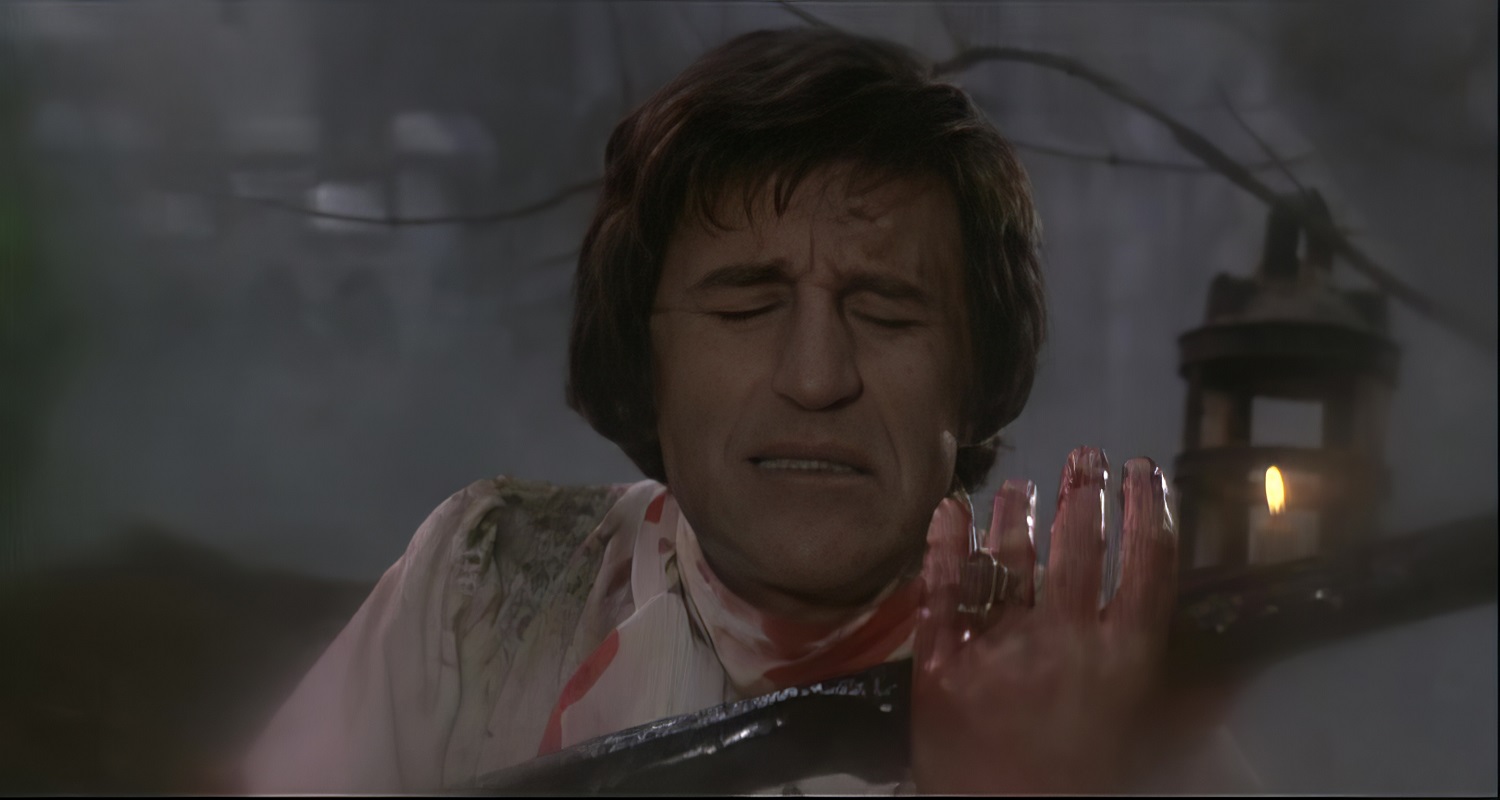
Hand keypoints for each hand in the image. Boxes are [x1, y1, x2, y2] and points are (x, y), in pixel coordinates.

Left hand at [912, 447, 1177, 793]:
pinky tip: (951, 510)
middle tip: (1086, 456)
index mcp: (1123, 661)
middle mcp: (1063, 644)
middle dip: (1084, 491)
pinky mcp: (941, 667)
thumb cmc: (1084, 787)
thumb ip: (1193, 705)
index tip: (1143, 471)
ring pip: (1010, 560)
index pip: (1146, 562)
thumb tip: (1240, 673)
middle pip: (1078, 545)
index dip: (1147, 507)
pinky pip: (941, 592)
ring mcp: (998, 651)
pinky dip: (945, 546)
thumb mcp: (1151, 745)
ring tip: (1022, 486)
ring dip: (1017, 514)